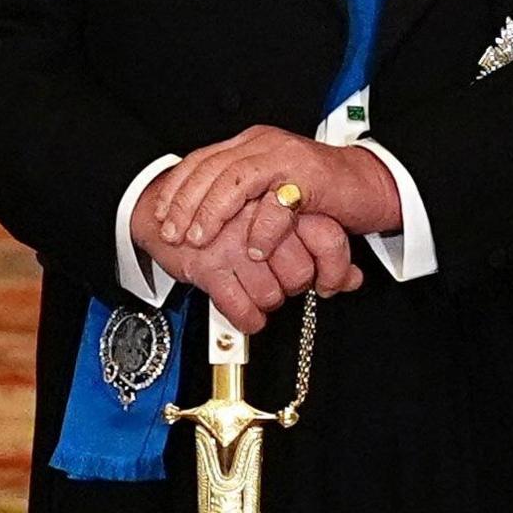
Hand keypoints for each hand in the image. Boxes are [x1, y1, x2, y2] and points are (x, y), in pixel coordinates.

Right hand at [129, 201, 363, 334]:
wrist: (160, 205)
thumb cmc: (224, 214)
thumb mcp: (277, 217)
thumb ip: (318, 244)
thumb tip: (353, 280)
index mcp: (279, 194)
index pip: (328, 239)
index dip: (333, 269)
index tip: (326, 281)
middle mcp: (258, 215)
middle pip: (301, 273)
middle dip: (293, 286)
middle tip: (280, 280)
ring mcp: (232, 241)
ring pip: (272, 295)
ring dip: (267, 301)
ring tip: (256, 288)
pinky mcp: (207, 265)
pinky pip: (243, 309)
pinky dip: (249, 319)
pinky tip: (247, 312)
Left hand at [152, 127, 405, 251]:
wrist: (369, 185)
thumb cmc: (318, 192)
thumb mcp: (269, 188)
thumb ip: (240, 193)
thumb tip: (197, 218)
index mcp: (250, 144)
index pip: (201, 159)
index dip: (176, 188)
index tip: (160, 216)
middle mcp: (263, 144)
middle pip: (211, 168)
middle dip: (186, 203)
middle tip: (174, 234)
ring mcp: (286, 157)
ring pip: (235, 179)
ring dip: (213, 212)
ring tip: (200, 239)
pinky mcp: (309, 176)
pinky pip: (277, 202)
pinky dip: (262, 227)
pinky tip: (254, 249)